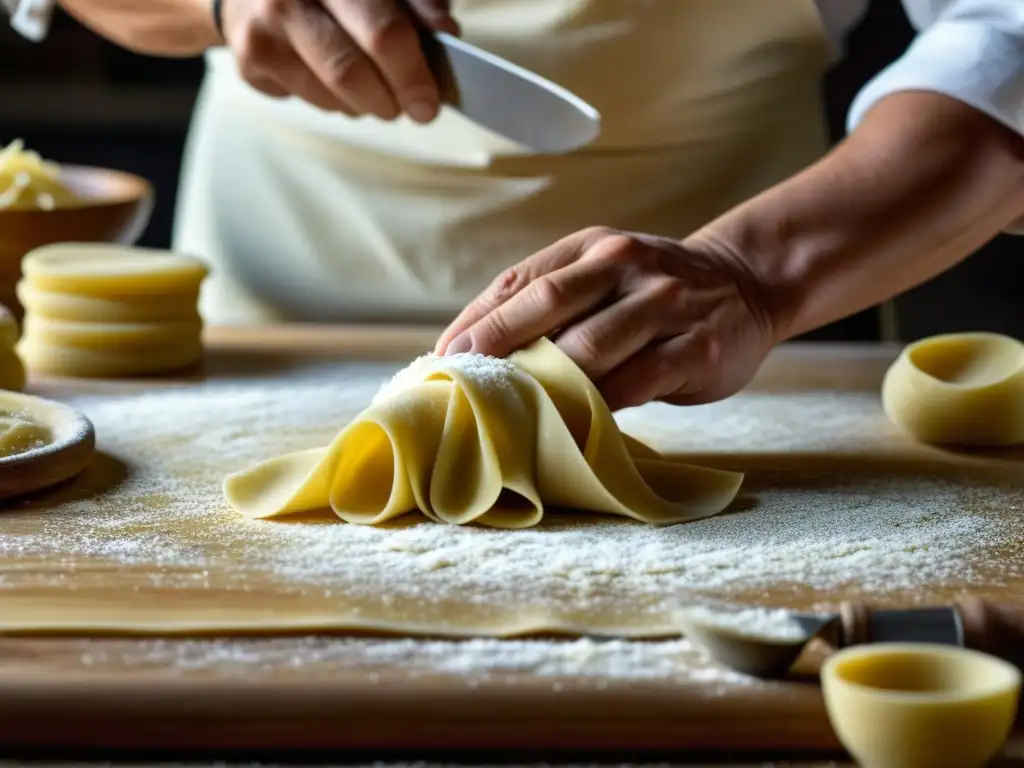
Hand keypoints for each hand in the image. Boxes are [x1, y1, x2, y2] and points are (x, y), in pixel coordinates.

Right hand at [220, 0, 456, 121]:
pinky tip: (338, 81)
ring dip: (366, 103)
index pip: (383, 31)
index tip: (431, 103)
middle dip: (391, 99)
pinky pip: (311, 99)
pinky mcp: (249, 56)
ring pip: (331, 93)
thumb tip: (446, 33)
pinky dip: (338, 101)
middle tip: (415, 112)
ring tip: (376, 90)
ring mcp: (264, 25)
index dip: (412, 73)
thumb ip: (416, 2)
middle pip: (350, 70)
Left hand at [435, 227, 779, 409]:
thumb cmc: (654, 290)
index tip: (442, 357)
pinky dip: (600, 406)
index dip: (477, 320)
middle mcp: (627, 265)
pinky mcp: (698, 348)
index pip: (522, 281)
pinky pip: (637, 382)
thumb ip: (554, 300)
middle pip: (549, 304)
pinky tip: (573, 424)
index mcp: (593, 247)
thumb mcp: (604, 272)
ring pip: (591, 347)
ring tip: (507, 410)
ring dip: (544, 381)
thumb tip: (477, 351)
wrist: (747, 284)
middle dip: (497, 344)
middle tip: (459, 381)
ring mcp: (666, 304)